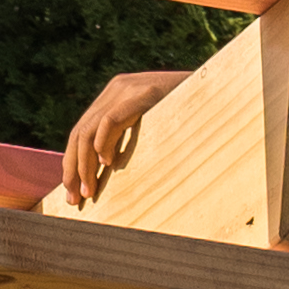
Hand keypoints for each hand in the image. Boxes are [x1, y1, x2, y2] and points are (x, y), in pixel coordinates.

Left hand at [61, 69, 182, 208]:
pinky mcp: (142, 93)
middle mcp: (116, 89)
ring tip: (90, 190)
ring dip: (86, 165)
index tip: (72, 194)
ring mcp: (127, 89)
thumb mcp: (150, 126)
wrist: (216, 90)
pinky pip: (111, 121)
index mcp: (114, 96)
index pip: (81, 131)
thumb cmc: (188, 116)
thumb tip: (104, 172)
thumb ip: (127, 139)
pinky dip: (103, 144)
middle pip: (79, 132)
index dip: (72, 164)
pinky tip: (108, 163)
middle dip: (74, 169)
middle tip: (75, 199)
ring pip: (89, 130)